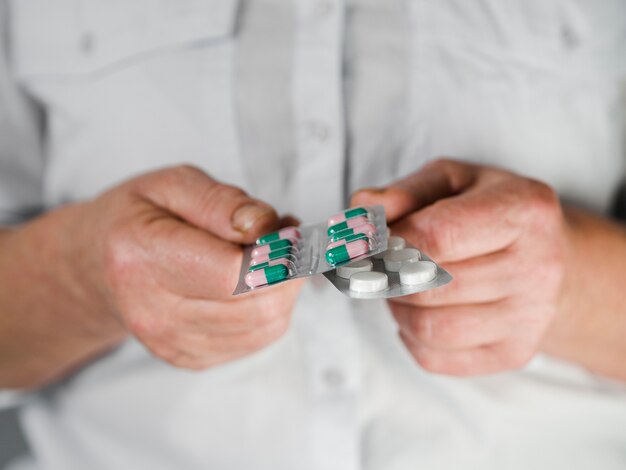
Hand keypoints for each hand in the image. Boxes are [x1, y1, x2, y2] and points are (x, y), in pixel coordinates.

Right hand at [71, 165, 302, 369]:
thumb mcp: (172, 185)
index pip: (232, 273)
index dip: (275, 254)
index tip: (291, 232)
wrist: (99, 266)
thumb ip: (219, 202)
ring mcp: (170, 342)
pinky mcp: (190, 357)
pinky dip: (271, 307)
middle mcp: (152, 311)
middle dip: (288, 270)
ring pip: (266, 325)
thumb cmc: (138, 218)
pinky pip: (258, 339)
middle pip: (256, 305)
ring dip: (285, 289)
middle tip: (286, 239)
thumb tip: (264, 228)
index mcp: (141, 257)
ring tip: (271, 255)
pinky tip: (256, 282)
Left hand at [352, 159, 567, 375]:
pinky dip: (409, 335)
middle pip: (427, 284)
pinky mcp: (513, 353)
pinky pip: (433, 357)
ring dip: (396, 306)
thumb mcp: (450, 181)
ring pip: (427, 326)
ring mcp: (530, 317)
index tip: (371, 241)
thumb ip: (404, 191)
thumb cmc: (487, 210)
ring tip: (401, 285)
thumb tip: (362, 207)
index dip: (389, 241)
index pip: (437, 236)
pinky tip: (420, 310)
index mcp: (525, 211)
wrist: (545, 257)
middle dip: (388, 274)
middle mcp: (539, 267)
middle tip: (381, 263)